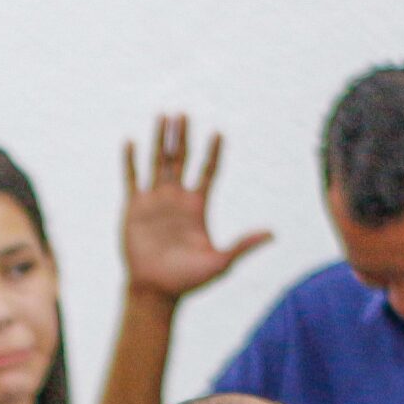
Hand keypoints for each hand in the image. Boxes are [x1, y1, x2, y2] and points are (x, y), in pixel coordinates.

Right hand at [121, 114, 272, 302]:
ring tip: (163, 116)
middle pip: (181, 159)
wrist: (156, 291)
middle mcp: (177, 198)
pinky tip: (131, 141)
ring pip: (158, 162)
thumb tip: (272, 234)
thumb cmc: (188, 280)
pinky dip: (130, 160)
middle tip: (183, 113)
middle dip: (183, 136)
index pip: (208, 171)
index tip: (219, 133)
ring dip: (161, 139)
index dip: (213, 153)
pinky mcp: (134, 208)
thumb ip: (244, 245)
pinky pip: (132, 179)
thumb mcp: (221, 262)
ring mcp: (155, 201)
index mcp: (198, 206)